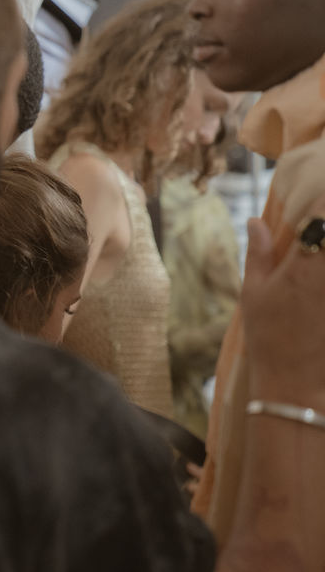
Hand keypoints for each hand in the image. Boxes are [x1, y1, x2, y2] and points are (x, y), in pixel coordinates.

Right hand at [242, 196, 324, 409]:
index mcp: (305, 266)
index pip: (322, 215)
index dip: (322, 197)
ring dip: (324, 250)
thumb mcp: (254, 293)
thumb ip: (259, 253)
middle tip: (316, 230)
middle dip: (324, 226)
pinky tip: (317, 285)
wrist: (296, 384)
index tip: (319, 187)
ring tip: (316, 254)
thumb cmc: (270, 338)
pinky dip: (324, 271)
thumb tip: (255, 220)